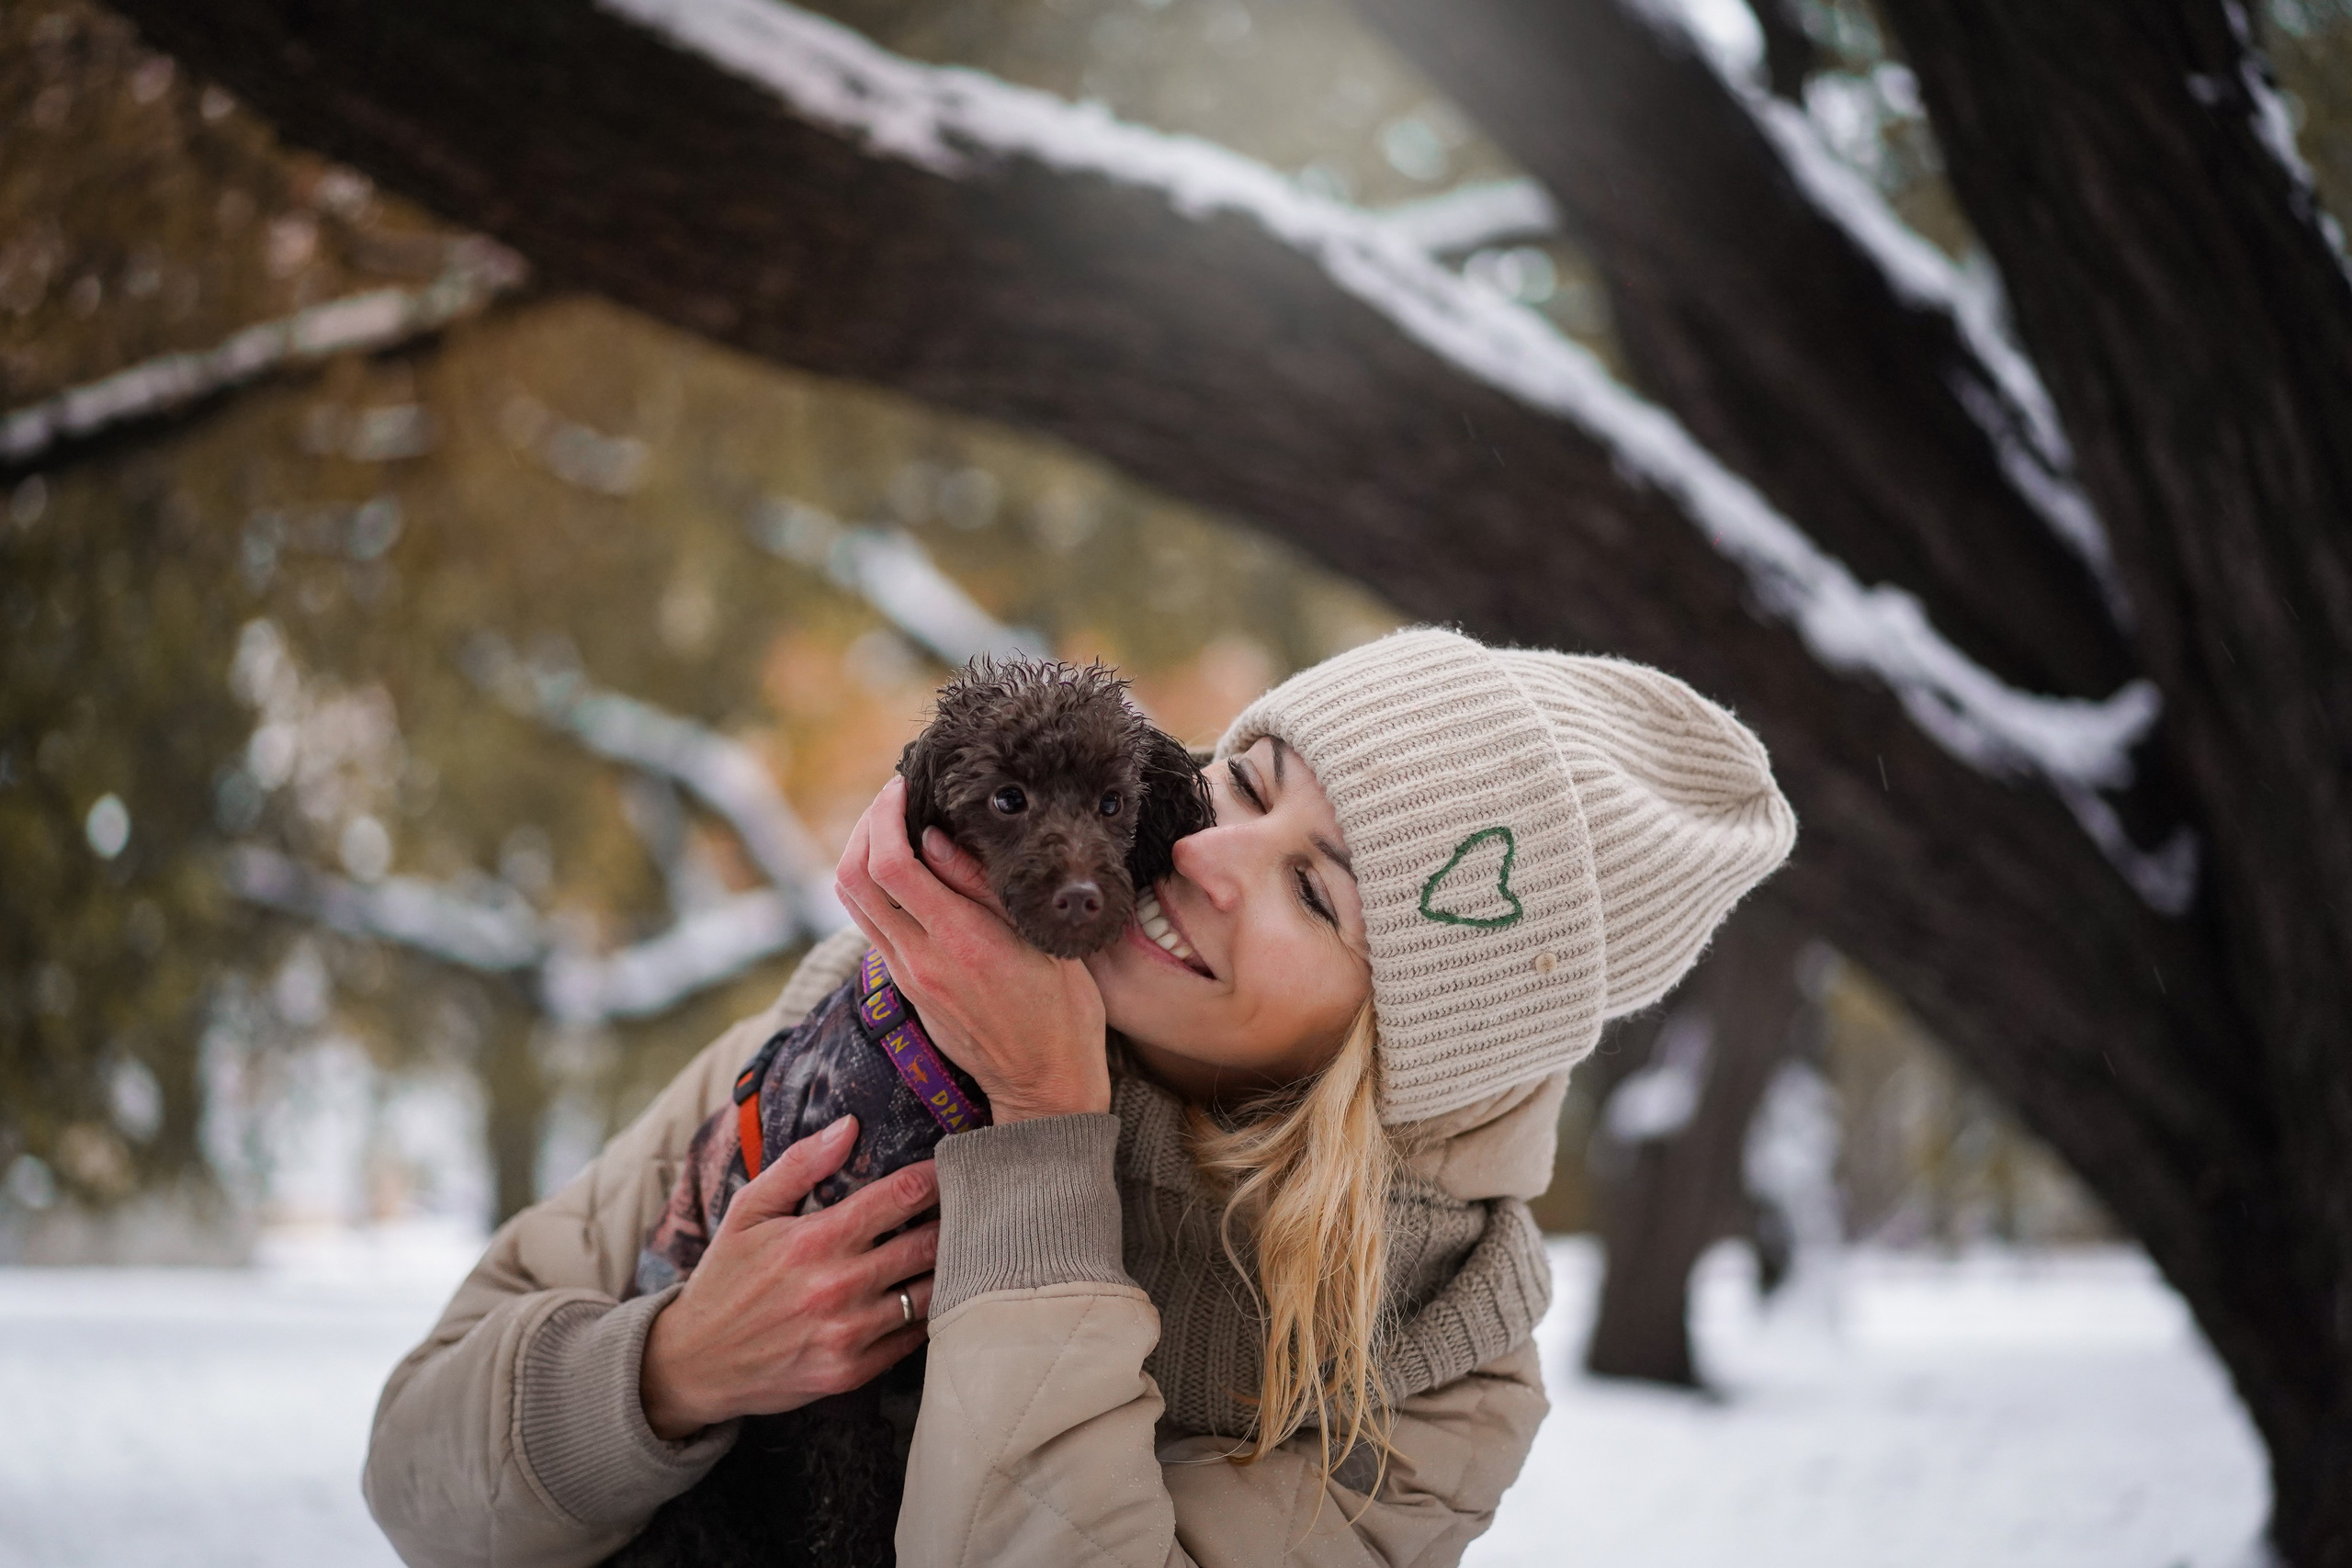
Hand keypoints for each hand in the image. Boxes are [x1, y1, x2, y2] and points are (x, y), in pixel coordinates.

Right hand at [638, 1116, 938, 1438]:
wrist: (695, 1363)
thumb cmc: (725, 1278)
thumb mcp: (748, 1212)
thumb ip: (799, 1165)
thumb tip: (850, 1126)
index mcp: (814, 1240)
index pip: (900, 1197)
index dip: (934, 1178)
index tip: (951, 1167)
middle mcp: (837, 1287)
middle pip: (928, 1244)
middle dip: (953, 1221)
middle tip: (967, 1208)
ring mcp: (847, 1334)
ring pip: (931, 1293)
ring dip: (949, 1268)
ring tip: (959, 1249)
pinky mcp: (853, 1372)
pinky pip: (913, 1337)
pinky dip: (927, 1313)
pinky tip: (928, 1294)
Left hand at [833, 776, 1110, 1123]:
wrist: (1045, 1082)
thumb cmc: (1061, 1007)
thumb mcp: (1037, 936)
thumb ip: (980, 887)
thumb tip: (934, 837)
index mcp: (959, 939)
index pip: (889, 863)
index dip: (883, 815)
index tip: (901, 787)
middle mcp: (920, 959)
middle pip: (852, 879)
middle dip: (862, 828)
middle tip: (890, 801)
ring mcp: (907, 978)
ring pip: (854, 905)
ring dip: (861, 857)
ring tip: (893, 828)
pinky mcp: (906, 991)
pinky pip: (872, 928)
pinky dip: (875, 890)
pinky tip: (905, 873)